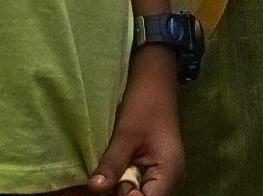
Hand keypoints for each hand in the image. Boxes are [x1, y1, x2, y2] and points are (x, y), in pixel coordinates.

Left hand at [91, 50, 183, 193]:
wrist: (154, 79)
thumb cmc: (144, 102)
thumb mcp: (126, 134)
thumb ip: (112, 164)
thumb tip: (94, 189)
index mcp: (168, 172)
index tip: (107, 185)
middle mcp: (167, 178)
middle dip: (120, 192)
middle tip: (103, 176)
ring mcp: (160, 173)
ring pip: (137, 193)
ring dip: (119, 186)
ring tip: (106, 172)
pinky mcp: (150, 167)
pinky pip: (135, 183)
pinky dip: (121, 179)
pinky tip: (111, 170)